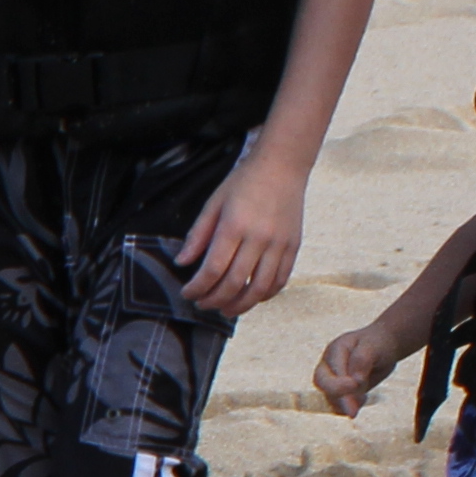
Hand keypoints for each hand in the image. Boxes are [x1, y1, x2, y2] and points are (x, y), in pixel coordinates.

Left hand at [172, 154, 302, 313]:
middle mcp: (259, 238)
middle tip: (203, 304)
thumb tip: (182, 262)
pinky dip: (265, 295)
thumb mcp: (214, 203)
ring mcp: (279, 245)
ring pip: (259, 288)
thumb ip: (198, 234)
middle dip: (214, 300)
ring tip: (226, 310)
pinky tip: (252, 297)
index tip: (188, 293)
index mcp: (234, 226)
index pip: (213, 268)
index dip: (198, 287)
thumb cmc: (245, 182)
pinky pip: (280, 280)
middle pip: (234, 283)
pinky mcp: (293, 247)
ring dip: (240, 305)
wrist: (283, 166)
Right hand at [312, 323, 398, 417]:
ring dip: (346, 403)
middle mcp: (329, 364)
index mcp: (336, 349)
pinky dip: (348, 407)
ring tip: (364, 398)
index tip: (356, 386)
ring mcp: (332, 378)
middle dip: (337, 397)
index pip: (332, 369)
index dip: (340, 382)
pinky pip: (337, 404)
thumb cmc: (378, 344)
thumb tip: (355, 381)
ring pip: (329, 396)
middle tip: (353, 412)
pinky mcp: (338, 391)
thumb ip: (362, 360)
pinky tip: (362, 400)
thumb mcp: (374, 347)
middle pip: (321, 382)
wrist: (383, 347)